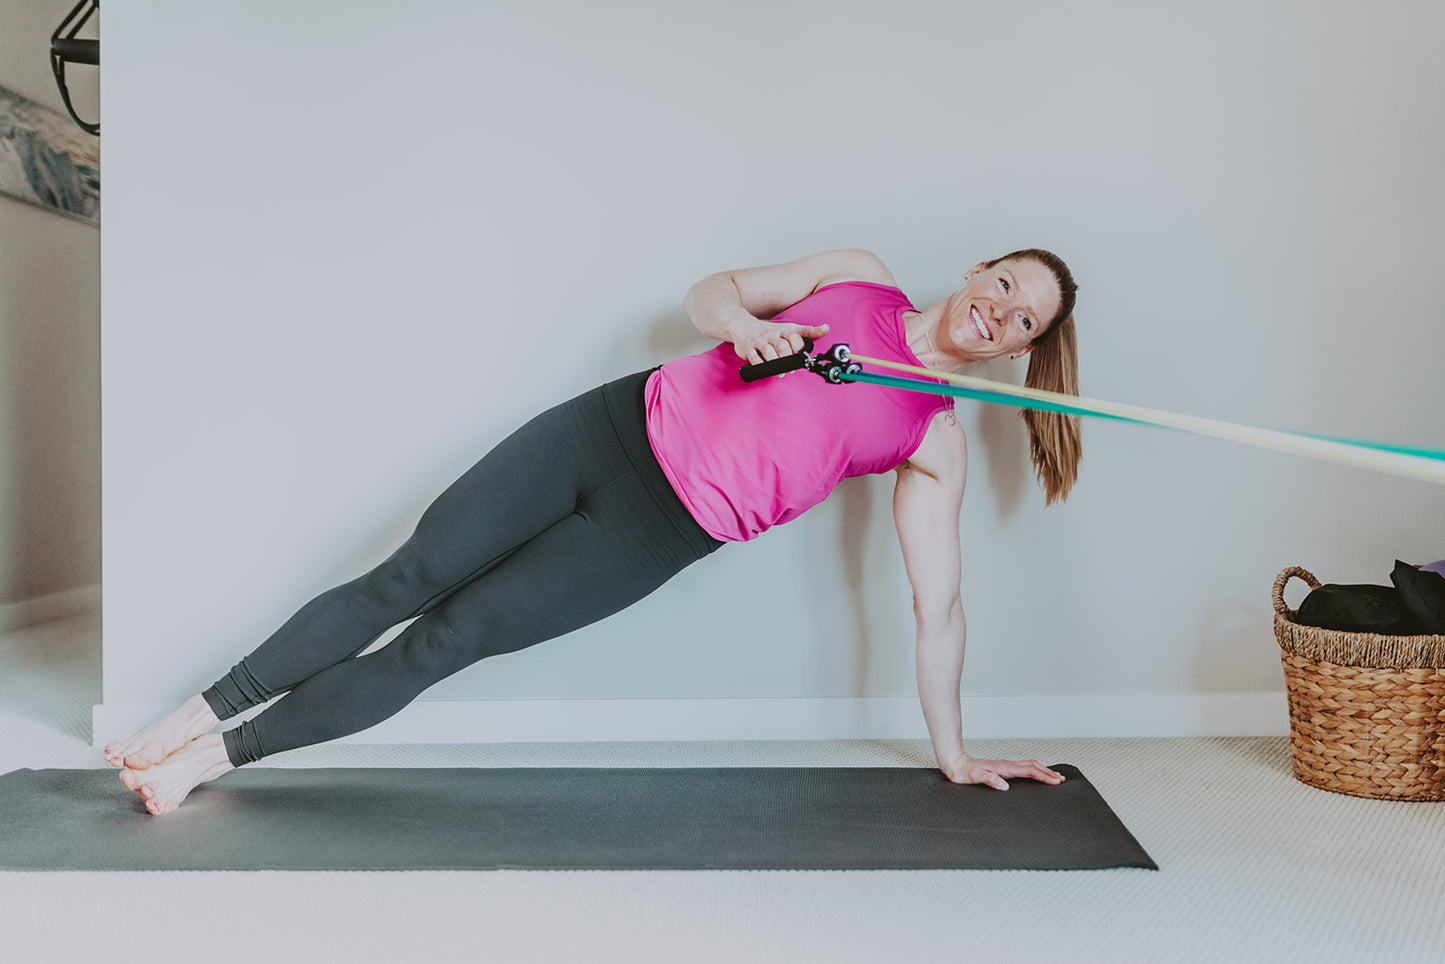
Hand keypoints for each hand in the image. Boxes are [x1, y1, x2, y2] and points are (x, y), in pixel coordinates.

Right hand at [731, 320, 829, 365]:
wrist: (743, 326)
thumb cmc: (770, 331)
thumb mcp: (789, 328)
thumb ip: (808, 331)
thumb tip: (826, 328)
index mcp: (783, 330)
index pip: (794, 338)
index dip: (799, 349)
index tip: (800, 356)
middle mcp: (771, 334)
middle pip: (783, 347)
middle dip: (788, 360)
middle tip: (790, 369)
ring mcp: (758, 341)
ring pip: (769, 353)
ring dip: (776, 366)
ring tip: (780, 373)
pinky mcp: (747, 349)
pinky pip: (754, 359)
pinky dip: (760, 365)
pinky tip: (765, 368)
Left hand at [939, 753, 1064, 790]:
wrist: (954, 763)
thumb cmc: (963, 772)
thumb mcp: (975, 777)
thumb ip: (990, 780)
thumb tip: (1004, 786)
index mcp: (1004, 768)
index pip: (1030, 771)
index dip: (1045, 777)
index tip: (1056, 782)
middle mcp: (1007, 765)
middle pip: (1034, 766)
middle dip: (1049, 773)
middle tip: (1062, 779)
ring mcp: (1005, 766)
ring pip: (1029, 765)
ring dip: (1043, 770)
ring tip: (1054, 776)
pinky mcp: (1001, 768)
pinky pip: (1023, 768)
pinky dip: (1034, 770)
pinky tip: (1034, 774)